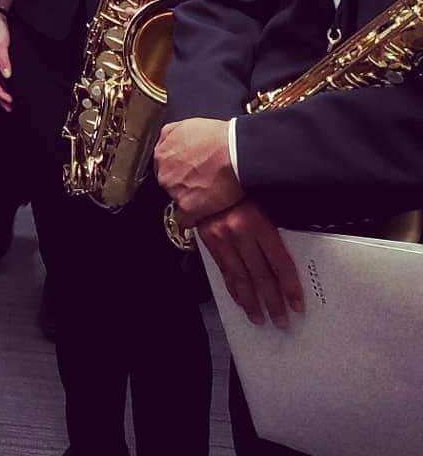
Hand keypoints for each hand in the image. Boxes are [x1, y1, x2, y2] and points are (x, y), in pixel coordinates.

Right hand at [0, 10, 12, 110]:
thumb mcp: (1, 45)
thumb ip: (4, 61)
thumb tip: (7, 76)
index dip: (0, 93)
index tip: (9, 100)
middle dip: (0, 98)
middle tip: (9, 108)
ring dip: (2, 94)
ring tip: (10, 105)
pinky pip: (0, 78)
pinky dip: (5, 86)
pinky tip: (10, 91)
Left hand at [154, 116, 243, 222]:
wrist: (236, 153)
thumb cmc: (219, 138)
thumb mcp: (187, 125)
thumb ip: (171, 136)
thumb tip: (169, 143)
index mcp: (162, 152)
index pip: (164, 167)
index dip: (179, 171)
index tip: (188, 175)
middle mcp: (163, 172)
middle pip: (169, 184)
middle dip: (183, 185)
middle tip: (202, 185)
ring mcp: (174, 190)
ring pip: (177, 201)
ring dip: (190, 201)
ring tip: (209, 197)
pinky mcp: (187, 207)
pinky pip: (186, 220)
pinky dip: (195, 219)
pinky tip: (206, 213)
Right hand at [196, 198, 304, 328]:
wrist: (204, 181)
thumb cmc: (240, 194)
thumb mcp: (262, 207)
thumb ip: (272, 233)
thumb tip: (287, 265)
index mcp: (259, 224)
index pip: (279, 262)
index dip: (290, 286)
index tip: (297, 305)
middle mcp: (240, 234)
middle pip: (260, 275)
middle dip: (272, 301)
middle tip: (281, 321)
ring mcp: (222, 240)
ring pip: (240, 278)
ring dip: (251, 302)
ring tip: (260, 319)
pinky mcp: (208, 243)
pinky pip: (223, 272)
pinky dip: (233, 289)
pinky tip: (241, 302)